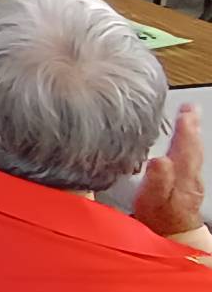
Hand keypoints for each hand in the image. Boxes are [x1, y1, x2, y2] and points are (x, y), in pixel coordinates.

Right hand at [134, 105, 204, 238]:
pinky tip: (183, 145)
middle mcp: (189, 176)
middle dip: (190, 126)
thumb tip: (159, 159)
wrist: (171, 238)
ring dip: (191, 134)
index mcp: (181, 175)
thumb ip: (157, 181)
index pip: (185, 145)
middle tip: (188, 108)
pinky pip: (189, 160)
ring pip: (193, 152)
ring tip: (189, 118)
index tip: (184, 110)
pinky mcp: (186, 186)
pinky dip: (188, 147)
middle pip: (192, 146)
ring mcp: (190, 181)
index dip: (184, 127)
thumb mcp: (153, 200)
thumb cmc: (159, 219)